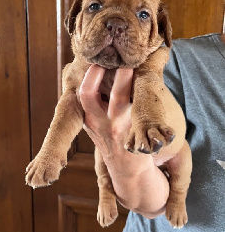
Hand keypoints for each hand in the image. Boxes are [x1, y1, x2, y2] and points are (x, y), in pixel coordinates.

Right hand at [79, 64, 168, 215]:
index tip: (97, 60)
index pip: (83, 94)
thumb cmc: (112, 142)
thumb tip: (97, 73)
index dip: (89, 76)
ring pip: (118, 97)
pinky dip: (143, 92)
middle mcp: (100, 123)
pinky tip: (149, 81)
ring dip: (125, 78)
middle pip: (91, 94)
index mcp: (89, 120)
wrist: (129, 172)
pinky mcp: (135, 133)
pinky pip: (139, 107)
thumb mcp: (95, 126)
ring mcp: (117, 128)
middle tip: (114, 58)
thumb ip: (94, 105)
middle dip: (98, 73)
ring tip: (132, 64)